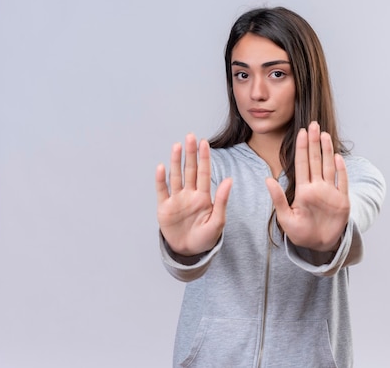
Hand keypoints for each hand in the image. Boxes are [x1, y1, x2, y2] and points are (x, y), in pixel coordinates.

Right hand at [156, 134, 231, 255]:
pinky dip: (161, 180)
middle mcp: (189, 194)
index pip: (204, 173)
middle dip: (190, 153)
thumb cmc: (205, 238)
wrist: (188, 252)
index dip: (204, 158)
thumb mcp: (218, 222)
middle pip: (189, 170)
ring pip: (175, 176)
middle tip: (191, 136)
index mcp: (204, 197)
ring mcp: (176, 200)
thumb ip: (221, 201)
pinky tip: (161, 167)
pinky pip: (162, 191)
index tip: (205, 143)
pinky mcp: (164, 208)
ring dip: (176, 161)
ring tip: (177, 146)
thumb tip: (228, 180)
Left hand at [265, 122, 349, 251]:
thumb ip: (277, 199)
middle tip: (313, 124)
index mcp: (303, 190)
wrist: (319, 245)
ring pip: (328, 166)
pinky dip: (341, 170)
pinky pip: (341, 182)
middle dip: (314, 142)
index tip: (301, 132)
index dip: (301, 147)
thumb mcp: (285, 218)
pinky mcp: (342, 200)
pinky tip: (338, 157)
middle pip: (315, 160)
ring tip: (324, 134)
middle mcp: (317, 187)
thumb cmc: (301, 233)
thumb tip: (267, 180)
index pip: (301, 164)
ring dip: (327, 151)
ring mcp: (330, 193)